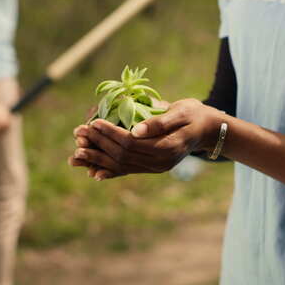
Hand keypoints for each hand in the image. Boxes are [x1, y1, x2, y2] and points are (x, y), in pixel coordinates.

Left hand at [68, 99, 224, 180]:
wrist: (207, 130)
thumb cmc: (194, 115)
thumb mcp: (181, 111)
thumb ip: (159, 121)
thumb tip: (135, 130)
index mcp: (166, 148)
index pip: (131, 143)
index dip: (110, 133)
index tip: (93, 122)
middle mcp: (160, 163)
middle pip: (122, 156)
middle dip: (99, 145)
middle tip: (79, 133)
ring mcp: (156, 168)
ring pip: (122, 166)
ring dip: (98, 160)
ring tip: (77, 154)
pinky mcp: (153, 167)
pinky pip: (128, 171)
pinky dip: (110, 171)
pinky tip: (94, 173)